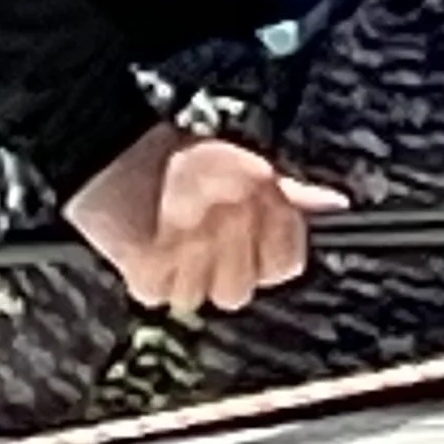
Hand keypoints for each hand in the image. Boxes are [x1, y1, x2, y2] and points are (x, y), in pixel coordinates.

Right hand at [62, 124, 346, 317]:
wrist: (107, 144)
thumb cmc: (179, 156)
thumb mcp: (245, 163)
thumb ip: (291, 193)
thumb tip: (336, 205)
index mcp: (257, 190)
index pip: (287, 263)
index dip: (268, 258)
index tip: (249, 242)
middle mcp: (228, 220)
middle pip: (241, 291)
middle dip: (223, 270)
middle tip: (201, 238)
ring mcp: (187, 249)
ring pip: (200, 299)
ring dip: (185, 277)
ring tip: (171, 239)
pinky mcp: (146, 268)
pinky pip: (159, 297)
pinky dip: (151, 277)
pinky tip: (148, 244)